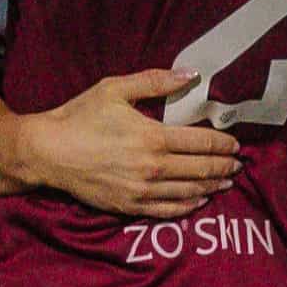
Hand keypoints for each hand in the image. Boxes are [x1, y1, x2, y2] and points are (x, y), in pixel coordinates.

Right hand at [16, 69, 242, 218]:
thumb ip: (156, 81)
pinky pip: (168, 211)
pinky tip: (199, 200)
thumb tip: (191, 75)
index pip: (202, 143)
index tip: (236, 145)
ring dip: (212, 187)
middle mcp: (153, 168)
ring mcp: (142, 191)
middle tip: (238, 165)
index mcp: (153, 137)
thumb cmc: (80, 116)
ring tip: (225, 183)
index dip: (224, 144)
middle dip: (224, 167)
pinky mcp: (129, 206)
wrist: (48, 152)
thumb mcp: (115, 89)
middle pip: (201, 169)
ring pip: (189, 192)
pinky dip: (188, 206)